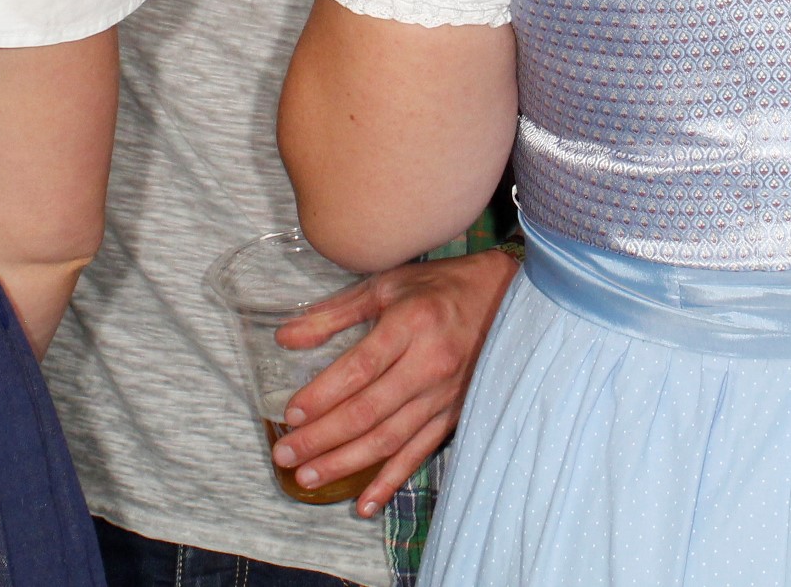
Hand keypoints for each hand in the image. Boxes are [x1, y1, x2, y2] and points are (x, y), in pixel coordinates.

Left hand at [268, 248, 520, 518]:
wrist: (505, 299)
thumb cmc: (438, 288)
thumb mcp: (385, 286)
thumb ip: (334, 314)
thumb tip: (285, 337)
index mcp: (410, 325)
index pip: (359, 369)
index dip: (323, 395)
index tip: (291, 414)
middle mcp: (429, 364)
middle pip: (369, 412)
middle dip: (322, 438)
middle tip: (285, 455)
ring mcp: (444, 395)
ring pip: (389, 439)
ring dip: (346, 463)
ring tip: (309, 477)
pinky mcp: (454, 415)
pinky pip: (418, 454)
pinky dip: (390, 482)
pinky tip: (364, 504)